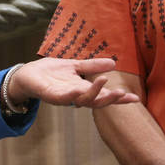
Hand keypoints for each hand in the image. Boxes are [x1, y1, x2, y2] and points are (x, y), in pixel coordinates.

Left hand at [8, 58, 141, 107]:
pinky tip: (78, 90)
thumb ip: (93, 66)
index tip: (136, 99)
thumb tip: (114, 63)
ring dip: (94, 94)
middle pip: (97, 102)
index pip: (105, 95)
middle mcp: (76, 96)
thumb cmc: (51, 72)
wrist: (28, 74)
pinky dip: (71, 95)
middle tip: (122, 93)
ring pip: (83, 101)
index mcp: (84, 89)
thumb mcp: (76, 66)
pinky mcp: (51, 96)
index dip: (120, 99)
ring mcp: (64, 97)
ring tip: (105, 82)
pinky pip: (62, 98)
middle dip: (110, 99)